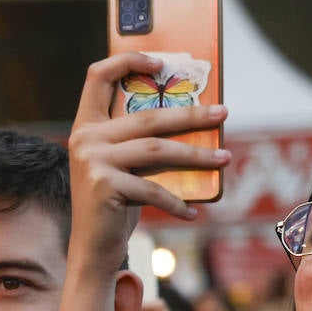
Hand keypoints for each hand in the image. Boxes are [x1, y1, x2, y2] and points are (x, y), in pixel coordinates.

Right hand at [66, 53, 229, 278]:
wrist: (92, 249)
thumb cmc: (115, 205)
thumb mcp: (125, 167)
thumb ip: (141, 144)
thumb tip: (194, 123)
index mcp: (87, 126)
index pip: (99, 76)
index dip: (128, 61)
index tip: (161, 62)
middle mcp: (86, 138)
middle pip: (148, 116)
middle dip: (191, 115)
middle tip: (222, 113)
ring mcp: (93, 161)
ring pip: (157, 150)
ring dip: (197, 155)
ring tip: (225, 158)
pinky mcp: (104, 186)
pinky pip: (153, 189)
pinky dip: (177, 202)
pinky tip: (193, 212)